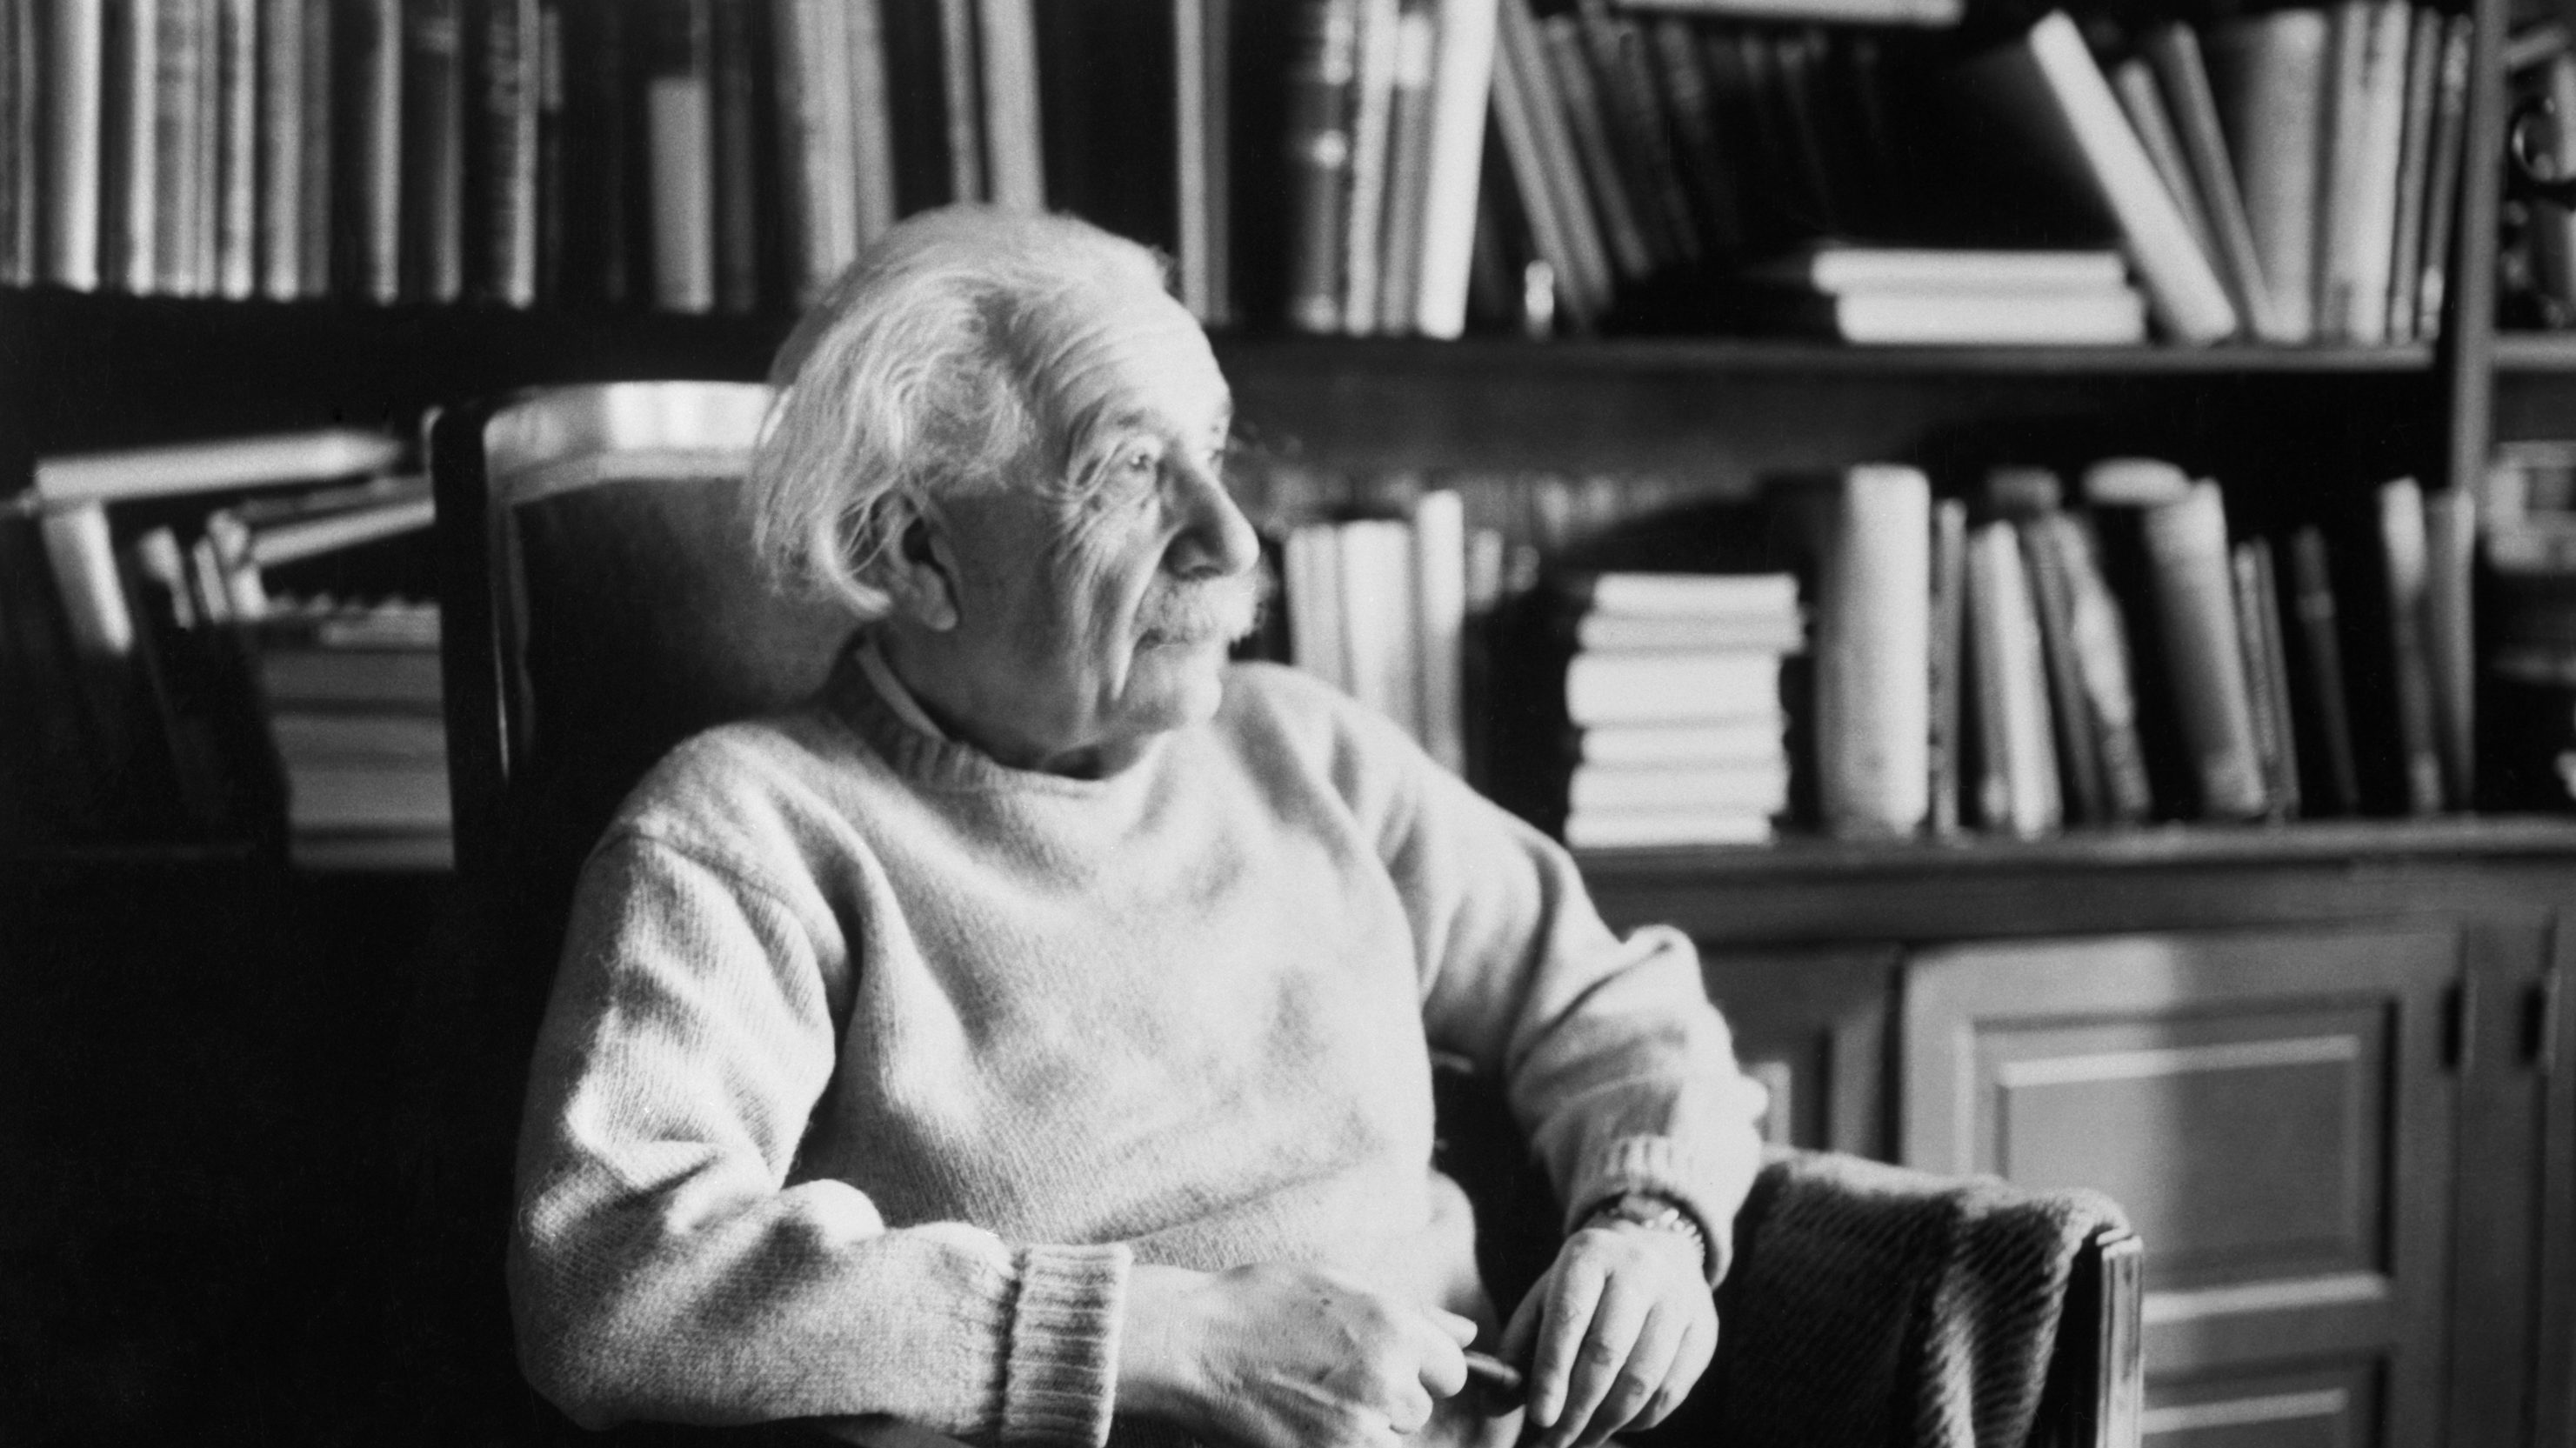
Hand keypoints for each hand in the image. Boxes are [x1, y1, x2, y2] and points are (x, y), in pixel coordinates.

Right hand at [1118, 1262, 1476, 1447]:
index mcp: (1395, 1326)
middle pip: (1419, 1410)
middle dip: (1388, 1401)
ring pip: (1392, 1439)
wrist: (1190, 1345)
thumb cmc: (1257, 1305)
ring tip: (1314, 1403)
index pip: (1452, 1370)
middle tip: (1332, 1382)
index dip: (1421, 1369)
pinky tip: (1307, 1424)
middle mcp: (1388, 1378)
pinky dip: (1341, 1442)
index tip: (1382, 1366)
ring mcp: (1359, 1428)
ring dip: (1365, 1429)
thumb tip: (1469, 1335)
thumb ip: (1413, 1313)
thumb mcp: (1339, 1285)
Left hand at [1498, 1222, 1716, 1447]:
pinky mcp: (1704, 1331)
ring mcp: (1679, 1300)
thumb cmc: (1586, 1286)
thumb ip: (1519, 1346)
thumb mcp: (1546, 1297)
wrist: (1655, 1248)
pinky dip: (1639, 1420)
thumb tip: (1499, 1402)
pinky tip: (1614, 1425)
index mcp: (1589, 1254)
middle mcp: (1640, 1270)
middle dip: (1577, 1410)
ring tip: (1577, 1441)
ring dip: (1606, 1423)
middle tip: (1552, 1442)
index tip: (1538, 1417)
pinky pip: (1670, 1392)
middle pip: (1607, 1354)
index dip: (1552, 1373)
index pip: (1569, 1320)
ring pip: (1643, 1379)